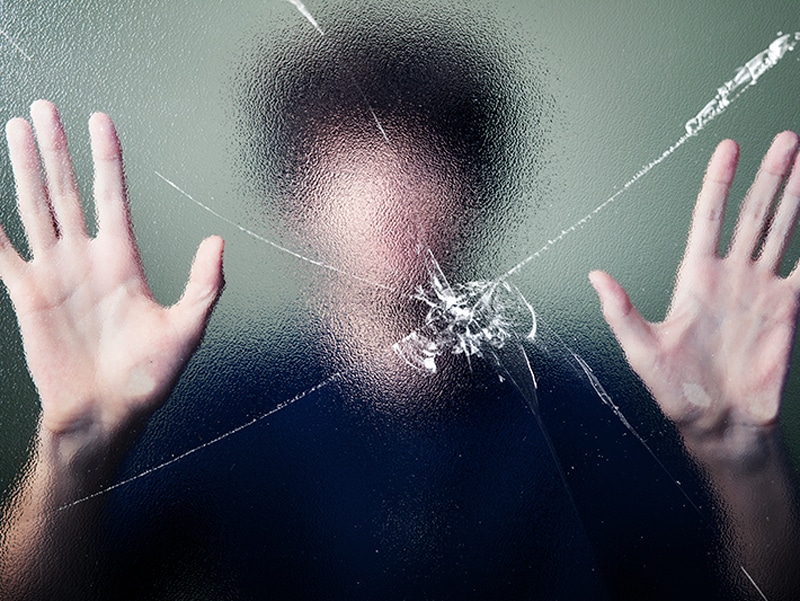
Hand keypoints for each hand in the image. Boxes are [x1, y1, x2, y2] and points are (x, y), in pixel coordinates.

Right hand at [0, 101, 222, 456]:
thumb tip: (218, 241)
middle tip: (44, 108)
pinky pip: (0, 252)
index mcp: (122, 261)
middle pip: (65, 191)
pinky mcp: (27, 296)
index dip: (105, 158)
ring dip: (24, 169)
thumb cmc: (150, 376)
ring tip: (15, 129)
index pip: (111, 196)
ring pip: (33, 208)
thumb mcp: (188, 328)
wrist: (109, 413)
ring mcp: (54, 274)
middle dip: (55, 150)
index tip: (100, 121)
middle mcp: (85, 259)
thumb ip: (205, 285)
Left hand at [591, 132, 799, 450]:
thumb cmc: (676, 390)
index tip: (729, 148)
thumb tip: (595, 275)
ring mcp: (762, 289)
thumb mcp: (642, 349)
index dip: (719, 183)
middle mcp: (731, 276)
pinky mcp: (788, 309)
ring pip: (784, 231)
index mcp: (696, 277)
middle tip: (788, 140)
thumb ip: (621, 310)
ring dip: (797, 196)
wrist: (718, 424)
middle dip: (771, 176)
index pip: (710, 218)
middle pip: (755, 214)